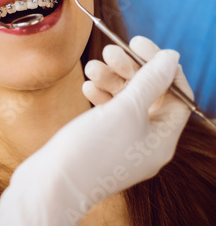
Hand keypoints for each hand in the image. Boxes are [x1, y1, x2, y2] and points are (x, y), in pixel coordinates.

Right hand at [0, 37, 190, 224]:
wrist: (51, 183)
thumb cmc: (91, 150)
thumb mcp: (125, 110)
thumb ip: (150, 81)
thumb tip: (171, 57)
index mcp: (163, 139)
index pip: (175, 94)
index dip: (160, 66)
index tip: (136, 43)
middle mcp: (147, 142)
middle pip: (148, 95)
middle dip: (128, 70)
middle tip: (109, 51)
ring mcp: (124, 143)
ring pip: (124, 102)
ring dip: (110, 80)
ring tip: (90, 67)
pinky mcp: (102, 142)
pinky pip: (108, 112)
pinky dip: (100, 96)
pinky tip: (87, 85)